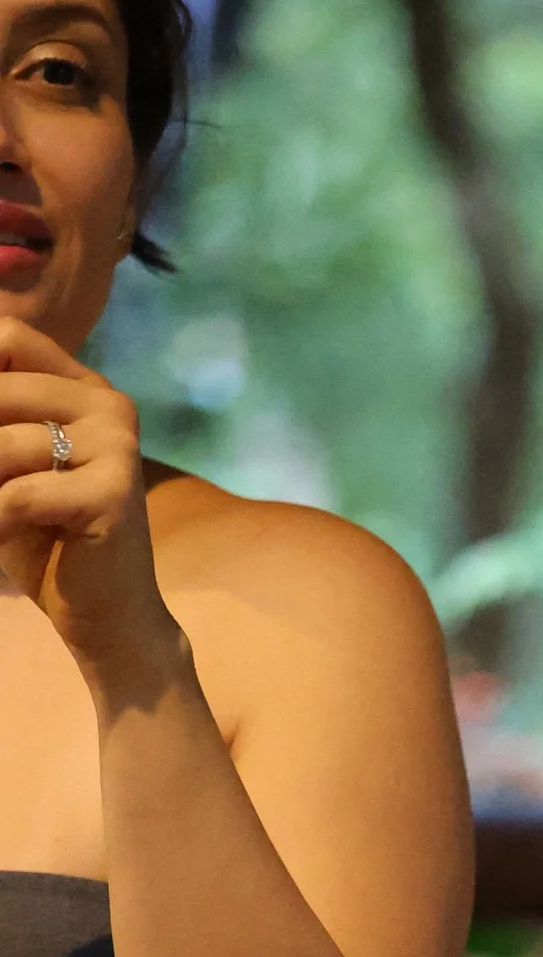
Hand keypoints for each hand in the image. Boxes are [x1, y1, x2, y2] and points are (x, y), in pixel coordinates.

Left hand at [0, 329, 186, 694]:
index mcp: (85, 387)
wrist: (110, 618)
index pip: (9, 337)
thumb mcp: (9, 466)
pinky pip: (20, 495)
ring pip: (5, 446)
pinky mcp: (113, 493)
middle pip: (0, 391)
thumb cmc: (49, 542)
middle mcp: (108, 404)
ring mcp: (117, 445)